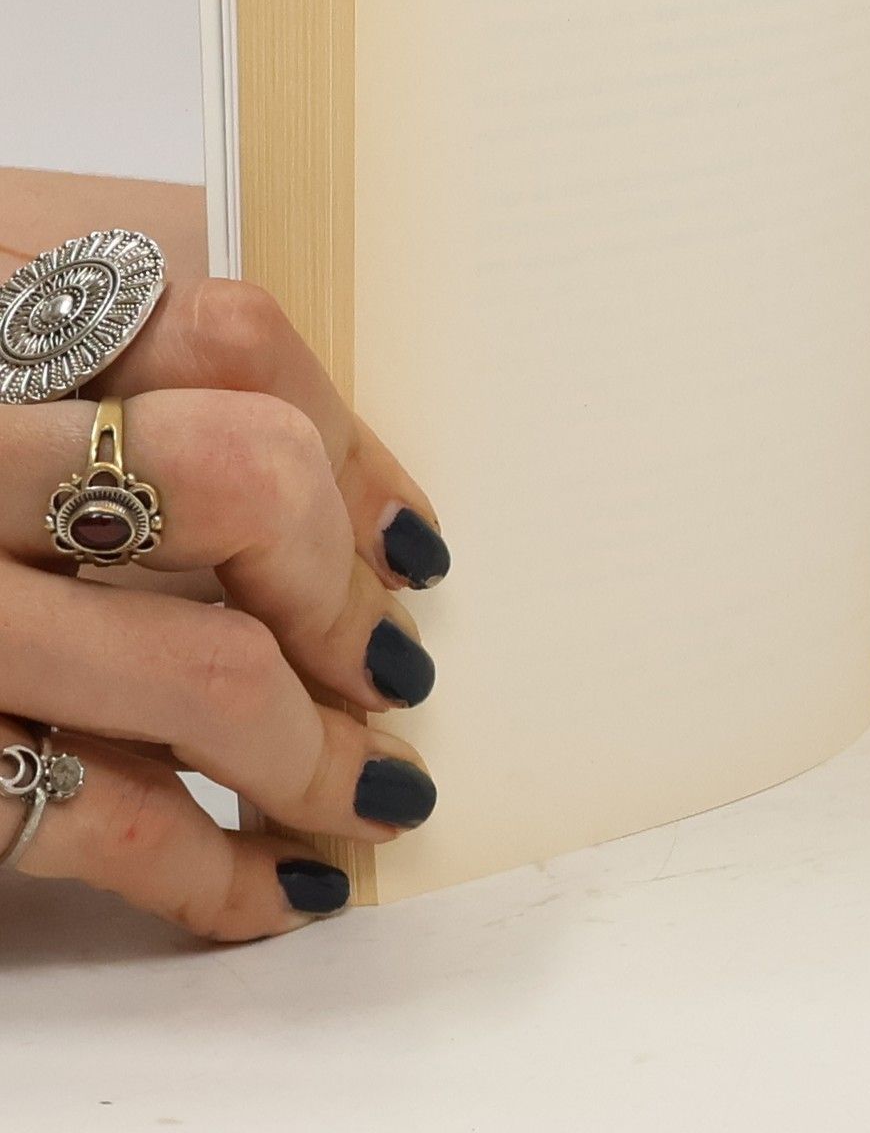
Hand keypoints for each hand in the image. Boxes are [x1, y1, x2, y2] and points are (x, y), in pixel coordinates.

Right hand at [0, 280, 448, 937]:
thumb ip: (103, 387)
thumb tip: (330, 504)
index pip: (232, 340)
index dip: (351, 448)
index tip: (407, 539)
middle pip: (245, 483)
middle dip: (342, 594)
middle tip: (390, 664)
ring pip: (203, 669)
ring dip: (323, 754)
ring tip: (375, 793)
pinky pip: (104, 824)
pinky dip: (218, 872)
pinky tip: (273, 888)